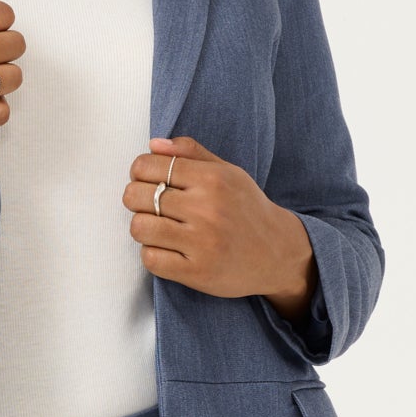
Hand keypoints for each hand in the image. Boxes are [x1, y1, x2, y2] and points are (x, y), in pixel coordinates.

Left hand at [122, 135, 315, 306]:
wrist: (278, 254)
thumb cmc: (247, 209)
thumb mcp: (228, 172)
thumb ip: (191, 153)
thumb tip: (153, 144)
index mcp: (212, 179)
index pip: (147, 166)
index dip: (138, 172)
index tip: (147, 180)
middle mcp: (207, 209)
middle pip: (136, 196)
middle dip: (136, 199)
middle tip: (150, 205)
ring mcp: (202, 242)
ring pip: (139, 228)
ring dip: (143, 227)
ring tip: (158, 227)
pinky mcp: (197, 272)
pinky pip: (150, 259)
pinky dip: (152, 253)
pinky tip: (167, 249)